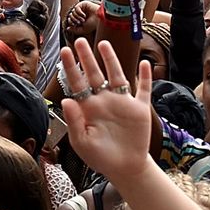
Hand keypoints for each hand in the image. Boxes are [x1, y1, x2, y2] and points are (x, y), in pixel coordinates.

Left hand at [57, 39, 153, 181]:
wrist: (124, 168)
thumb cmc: (100, 157)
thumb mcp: (82, 142)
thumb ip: (74, 121)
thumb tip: (66, 100)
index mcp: (88, 108)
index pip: (77, 83)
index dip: (71, 67)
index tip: (64, 52)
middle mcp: (104, 100)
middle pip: (94, 74)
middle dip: (87, 58)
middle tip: (79, 41)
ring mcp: (122, 103)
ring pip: (116, 75)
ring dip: (111, 60)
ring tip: (103, 44)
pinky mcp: (139, 109)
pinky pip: (144, 90)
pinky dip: (145, 77)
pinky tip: (145, 64)